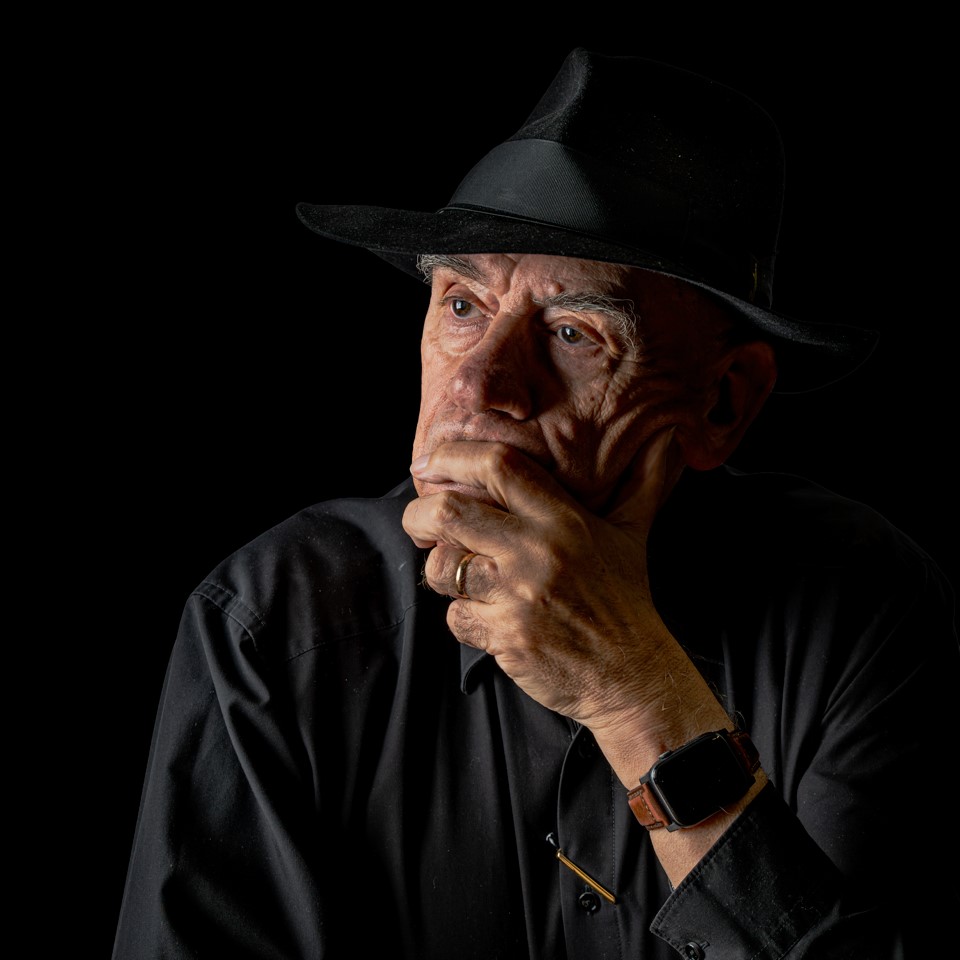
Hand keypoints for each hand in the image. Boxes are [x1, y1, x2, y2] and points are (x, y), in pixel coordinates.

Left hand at [403, 428, 707, 745]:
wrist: (632, 674)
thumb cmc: (626, 600)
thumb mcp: (634, 533)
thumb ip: (642, 482)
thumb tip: (669, 439)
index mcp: (563, 518)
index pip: (498, 467)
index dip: (453, 456)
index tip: (430, 461)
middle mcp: (537, 550)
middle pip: (449, 512)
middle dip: (418, 515)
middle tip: (417, 521)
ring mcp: (519, 595)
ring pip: (443, 566)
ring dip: (440, 571)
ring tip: (457, 574)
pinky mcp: (507, 636)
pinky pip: (455, 617)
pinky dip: (460, 617)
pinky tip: (485, 618)